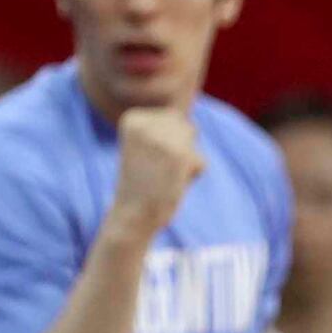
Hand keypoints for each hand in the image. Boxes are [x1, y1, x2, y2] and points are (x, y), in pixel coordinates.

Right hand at [111, 107, 203, 237]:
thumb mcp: (144, 144)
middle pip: (185, 126)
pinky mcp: (180, 157)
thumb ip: (165, 127)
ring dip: (185, 159)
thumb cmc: (140, 182)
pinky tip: (171, 184)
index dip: (165, 141)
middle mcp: (146, 125)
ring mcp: (163, 139)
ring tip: (163, 174)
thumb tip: (193, 126)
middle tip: (156, 168)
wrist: (131, 215)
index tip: (145, 158)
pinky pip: (200, 162)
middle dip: (178, 148)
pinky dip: (192, 175)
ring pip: (193, 140)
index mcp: (132, 119)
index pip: (170, 117)